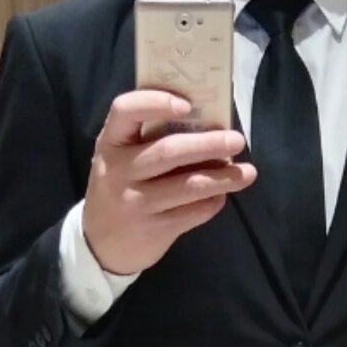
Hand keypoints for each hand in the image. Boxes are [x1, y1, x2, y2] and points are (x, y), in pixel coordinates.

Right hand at [83, 89, 256, 274]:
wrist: (99, 244)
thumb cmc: (122, 183)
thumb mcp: (124, 156)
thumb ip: (152, 136)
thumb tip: (210, 121)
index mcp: (111, 141)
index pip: (125, 110)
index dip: (156, 103)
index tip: (188, 104)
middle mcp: (117, 170)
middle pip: (167, 151)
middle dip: (208, 144)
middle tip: (237, 140)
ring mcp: (133, 202)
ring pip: (186, 186)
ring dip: (222, 177)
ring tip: (247, 172)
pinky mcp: (151, 230)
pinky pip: (191, 213)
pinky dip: (213, 202)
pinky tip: (223, 195)